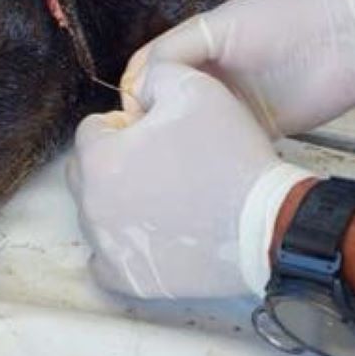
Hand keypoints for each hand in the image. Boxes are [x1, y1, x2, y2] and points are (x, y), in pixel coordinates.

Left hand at [69, 63, 317, 299]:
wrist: (268, 223)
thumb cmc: (231, 156)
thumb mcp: (195, 87)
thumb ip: (154, 76)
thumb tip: (136, 93)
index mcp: (100, 158)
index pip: (92, 130)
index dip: (125, 126)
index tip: (158, 136)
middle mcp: (93, 205)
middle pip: (86, 172)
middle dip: (114, 162)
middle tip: (161, 164)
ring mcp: (107, 247)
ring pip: (97, 213)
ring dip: (119, 201)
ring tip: (166, 198)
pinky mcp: (127, 279)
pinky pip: (105, 259)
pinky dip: (122, 247)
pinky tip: (150, 234)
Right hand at [126, 0, 354, 139]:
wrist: (347, 48)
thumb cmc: (285, 26)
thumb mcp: (223, 25)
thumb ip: (179, 47)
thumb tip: (142, 81)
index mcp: (198, 41)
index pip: (149, 64)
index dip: (135, 87)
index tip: (132, 115)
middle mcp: (211, 71)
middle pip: (165, 95)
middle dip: (149, 116)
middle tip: (141, 141)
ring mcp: (232, 99)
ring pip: (188, 120)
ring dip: (174, 135)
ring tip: (160, 156)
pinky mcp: (255, 125)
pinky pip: (219, 139)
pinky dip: (203, 149)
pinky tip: (192, 162)